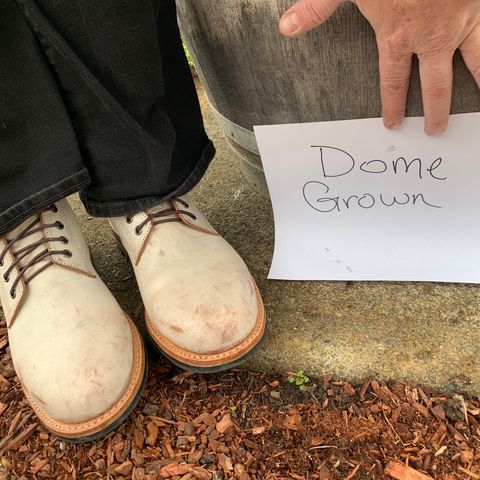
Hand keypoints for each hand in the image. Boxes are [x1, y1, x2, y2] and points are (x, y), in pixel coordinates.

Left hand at [279, 0, 479, 134]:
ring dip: (478, 85)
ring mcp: (461, 21)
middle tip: (435, 130)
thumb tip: (286, 27)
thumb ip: (317, 8)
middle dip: (435, 112)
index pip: (393, 83)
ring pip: (476, 63)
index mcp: (397, 37)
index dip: (393, 107)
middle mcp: (432, 37)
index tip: (393, 124)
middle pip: (435, 86)